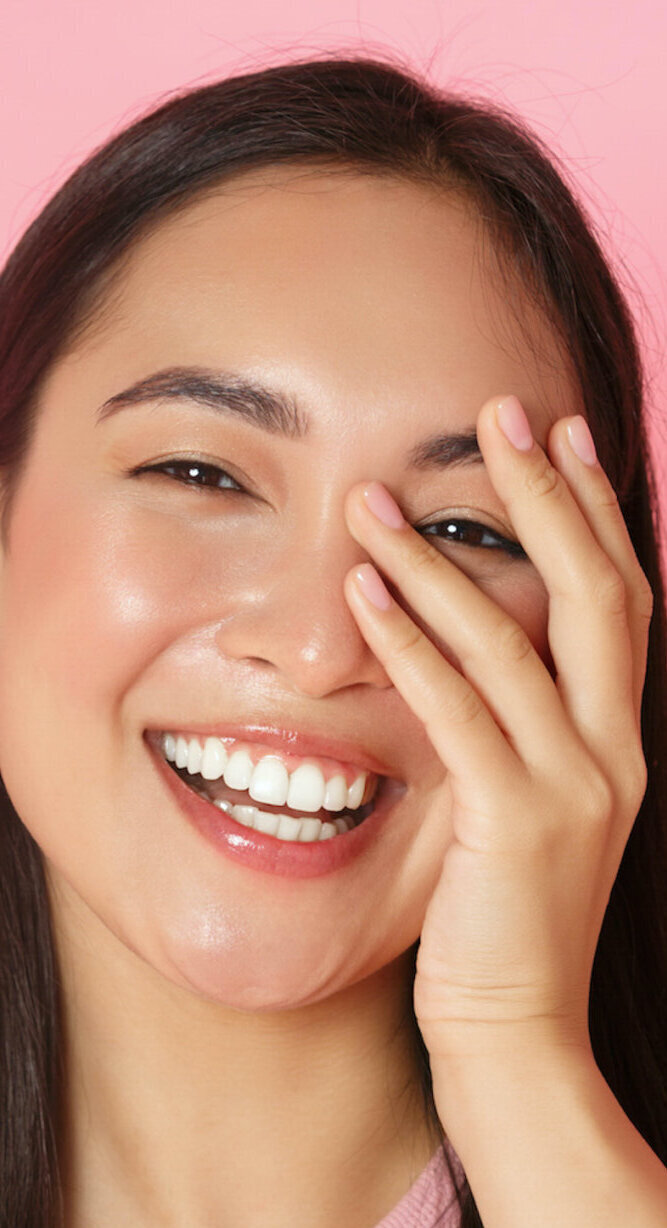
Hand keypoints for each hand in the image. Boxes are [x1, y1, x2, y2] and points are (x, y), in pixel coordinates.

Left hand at [343, 394, 652, 1063]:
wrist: (521, 1032)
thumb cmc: (509, 915)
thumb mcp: (535, 806)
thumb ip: (523, 728)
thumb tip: (476, 647)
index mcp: (623, 738)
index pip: (624, 597)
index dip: (599, 509)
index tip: (566, 433)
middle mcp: (616, 749)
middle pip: (595, 591)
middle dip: (550, 494)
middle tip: (504, 411)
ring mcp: (574, 786)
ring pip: (512, 640)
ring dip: (443, 559)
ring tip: (377, 499)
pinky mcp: (513, 824)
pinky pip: (456, 710)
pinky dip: (410, 643)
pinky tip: (364, 590)